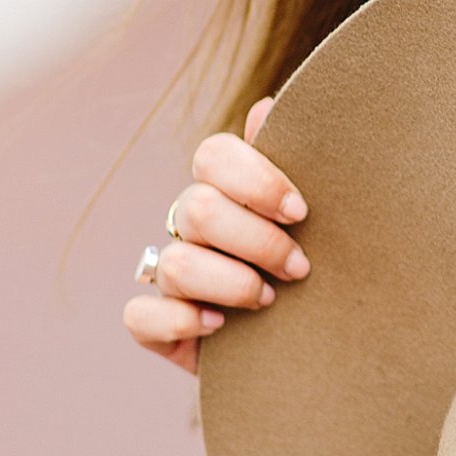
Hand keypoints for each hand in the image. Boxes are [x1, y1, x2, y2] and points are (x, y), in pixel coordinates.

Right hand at [123, 97, 310, 373]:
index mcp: (225, 191)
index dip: (255, 180)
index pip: (214, 156)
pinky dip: (181, 321)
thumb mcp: (317, 225)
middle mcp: (190, 227)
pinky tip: (221, 328)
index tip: (300, 212)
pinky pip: (139, 315)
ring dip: (231, 283)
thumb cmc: (316, 277)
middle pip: (198, 209)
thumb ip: (296, 166)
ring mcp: (169, 277)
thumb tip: (267, 108)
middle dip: (256, 241)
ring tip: (269, 301)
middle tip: (299, 267)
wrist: (312, 348)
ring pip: (176, 264)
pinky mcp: (156, 326)